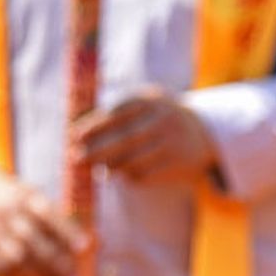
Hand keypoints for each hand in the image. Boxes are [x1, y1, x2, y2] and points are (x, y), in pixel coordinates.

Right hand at [0, 172, 85, 275]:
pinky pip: (0, 268)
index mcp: (21, 194)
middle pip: (32, 239)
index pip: (47, 213)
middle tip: (71, 274)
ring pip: (16, 257)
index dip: (66, 232)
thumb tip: (91, 244)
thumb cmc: (13, 199)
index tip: (83, 248)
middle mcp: (3, 211)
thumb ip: (56, 217)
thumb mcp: (31, 195)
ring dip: (39, 273)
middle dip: (55, 259)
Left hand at [74, 89, 218, 185]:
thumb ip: (114, 117)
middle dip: (96, 151)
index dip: (93, 126)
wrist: (202, 132)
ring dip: (112, 166)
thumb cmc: (158, 119)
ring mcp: (173, 141)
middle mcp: (163, 117)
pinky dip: (131, 176)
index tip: (73, 137)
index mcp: (150, 98)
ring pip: (134, 160)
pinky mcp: (180, 162)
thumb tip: (78, 137)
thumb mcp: (142, 107)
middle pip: (123, 138)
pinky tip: (125, 175)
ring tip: (101, 169)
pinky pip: (146, 174)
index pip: (116, 112)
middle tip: (76, 160)